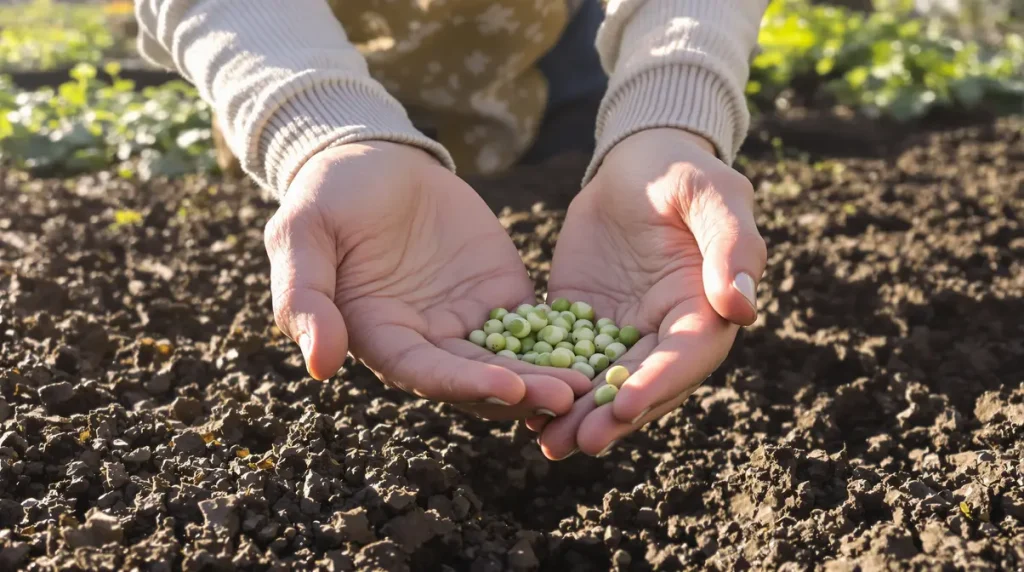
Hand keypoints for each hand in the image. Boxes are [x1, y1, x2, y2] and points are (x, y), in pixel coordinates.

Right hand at [264, 141, 591, 419]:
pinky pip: (536, 325)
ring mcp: (466, 322)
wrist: (372, 159)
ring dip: (549, 375)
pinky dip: (564, 340)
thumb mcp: (302, 235)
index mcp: (380, 337)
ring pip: (512, 360)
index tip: (509, 388)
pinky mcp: (500, 296)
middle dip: (523, 390)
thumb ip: (305, 296)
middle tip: (570, 396)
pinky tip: (599, 346)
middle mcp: (426, 341)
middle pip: (477, 379)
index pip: (424, 373)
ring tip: (593, 381)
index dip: (464, 385)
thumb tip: (319, 364)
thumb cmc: (328, 196)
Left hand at [535, 129, 766, 458]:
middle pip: (642, 383)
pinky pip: (567, 358)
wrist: (636, 162)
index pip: (686, 356)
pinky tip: (522, 406)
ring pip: (603, 382)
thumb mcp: (712, 195)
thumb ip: (732, 246)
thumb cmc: (684, 173)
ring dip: (579, 415)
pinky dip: (550, 383)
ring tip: (546, 442)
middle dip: (611, 416)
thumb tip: (741, 307)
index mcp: (706, 309)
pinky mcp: (584, 322)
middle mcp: (667, 332)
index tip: (627, 407)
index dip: (660, 383)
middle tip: (576, 442)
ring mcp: (623, 331)